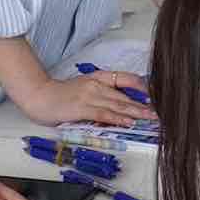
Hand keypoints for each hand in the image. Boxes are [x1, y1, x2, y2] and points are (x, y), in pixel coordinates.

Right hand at [21, 73, 155, 126]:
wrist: (39, 95)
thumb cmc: (60, 95)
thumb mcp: (84, 88)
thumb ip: (102, 94)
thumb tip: (121, 105)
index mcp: (99, 77)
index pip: (126, 79)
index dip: (143, 86)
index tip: (157, 95)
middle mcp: (97, 84)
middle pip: (126, 95)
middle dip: (145, 105)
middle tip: (160, 112)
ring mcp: (90, 95)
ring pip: (118, 104)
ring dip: (137, 112)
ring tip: (151, 118)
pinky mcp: (82, 107)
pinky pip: (104, 113)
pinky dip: (118, 118)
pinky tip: (128, 121)